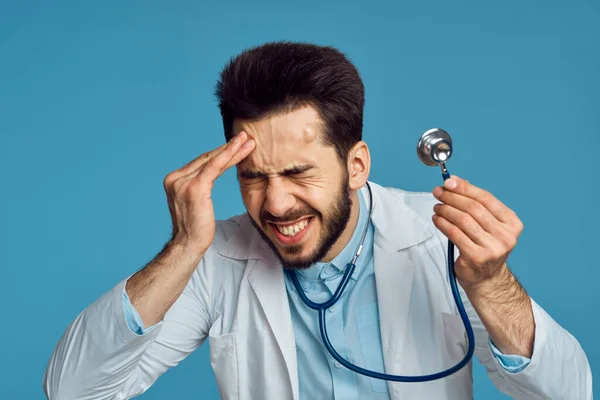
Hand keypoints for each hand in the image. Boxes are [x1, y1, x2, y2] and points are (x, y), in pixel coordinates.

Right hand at [163, 131, 254, 252]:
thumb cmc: (196, 228)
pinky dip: (229, 156)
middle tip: (245, 138)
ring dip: (232, 149)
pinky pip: (215, 167)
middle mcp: (175, 178)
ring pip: (213, 160)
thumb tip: (211, 173)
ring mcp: (183, 182)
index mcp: (174, 180)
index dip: (219, 153)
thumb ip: (198, 185)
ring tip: (248, 141)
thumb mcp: (194, 202)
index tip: (235, 145)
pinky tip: (240, 149)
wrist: (188, 244)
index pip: (200, 162)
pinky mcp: (195, 188)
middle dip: (228, 148)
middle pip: (207, 159)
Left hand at [431, 176, 523, 288]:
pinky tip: (437, 220)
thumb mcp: (487, 224)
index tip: (449, 182)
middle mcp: (505, 235)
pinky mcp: (476, 257)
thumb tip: (455, 182)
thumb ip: (475, 203)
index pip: (486, 198)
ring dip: (445, 210)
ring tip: (437, 207)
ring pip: (463, 220)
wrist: (487, 278)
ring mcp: (492, 248)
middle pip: (473, 208)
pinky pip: (454, 234)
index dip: (465, 188)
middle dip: (452, 197)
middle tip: (438, 192)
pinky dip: (443, 224)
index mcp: (512, 223)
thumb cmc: (485, 246)